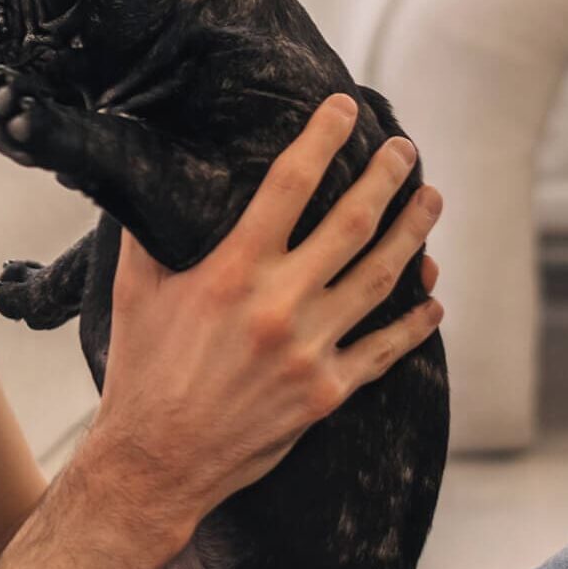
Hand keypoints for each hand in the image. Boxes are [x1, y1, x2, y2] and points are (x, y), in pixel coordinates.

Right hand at [85, 93, 444, 523]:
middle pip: (353, 224)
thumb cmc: (142, 369)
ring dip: (414, 235)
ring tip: (430, 203)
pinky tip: (432, 298)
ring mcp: (310, 350)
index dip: (321, 139)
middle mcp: (278, 304)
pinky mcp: (327, 392)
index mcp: (231, 271)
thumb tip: (146, 181)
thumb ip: (147, 233)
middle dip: (386, 179)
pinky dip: (415, 321)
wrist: (157, 459)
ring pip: (381, 279)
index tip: (344, 109)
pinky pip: (385, 347)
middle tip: (405, 150)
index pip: (290, 185)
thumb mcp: (135, 291)